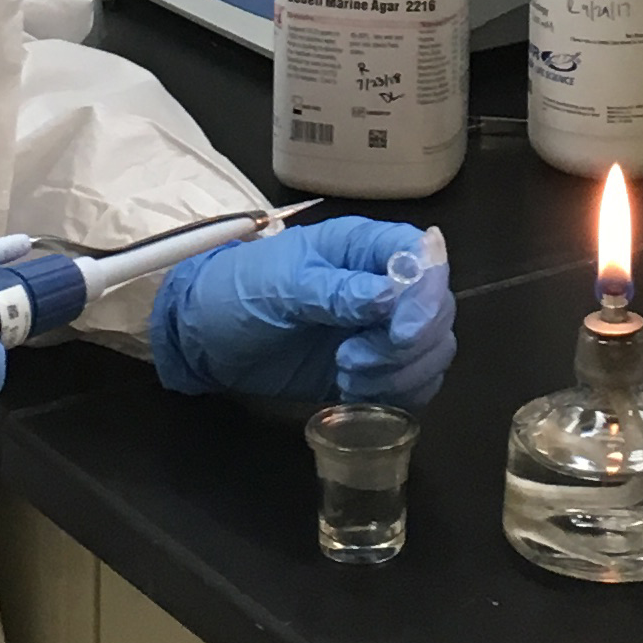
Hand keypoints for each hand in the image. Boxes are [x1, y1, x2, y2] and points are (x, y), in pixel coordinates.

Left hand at [148, 216, 455, 410]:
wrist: (205, 338)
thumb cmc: (238, 293)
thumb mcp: (279, 285)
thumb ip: (335, 290)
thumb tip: (389, 297)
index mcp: (363, 247)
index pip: (425, 259)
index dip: (426, 296)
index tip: (398, 331)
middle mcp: (383, 284)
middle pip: (437, 311)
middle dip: (407, 344)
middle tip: (351, 361)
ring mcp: (381, 328)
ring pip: (433, 350)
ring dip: (400, 373)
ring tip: (346, 376)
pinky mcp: (374, 368)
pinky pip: (414, 383)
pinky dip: (396, 395)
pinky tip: (354, 394)